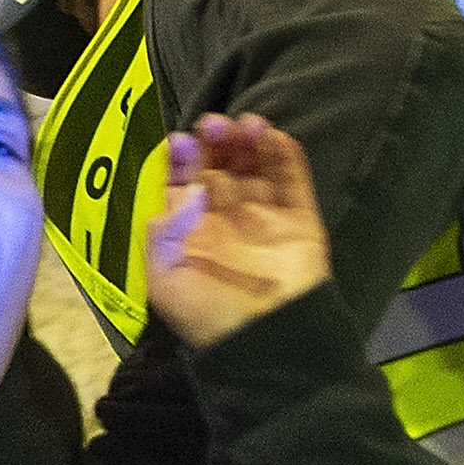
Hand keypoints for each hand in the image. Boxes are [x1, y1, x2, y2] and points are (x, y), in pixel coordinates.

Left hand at [140, 110, 329, 347]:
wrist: (269, 340)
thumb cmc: (211, 313)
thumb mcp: (167, 279)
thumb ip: (164, 231)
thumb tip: (180, 185)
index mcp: (190, 235)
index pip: (182, 184)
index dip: (181, 160)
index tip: (180, 141)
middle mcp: (226, 223)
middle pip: (219, 169)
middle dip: (215, 143)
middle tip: (215, 125)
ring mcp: (264, 221)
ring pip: (255, 170)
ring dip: (249, 143)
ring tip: (247, 124)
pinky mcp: (299, 223)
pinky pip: (293, 183)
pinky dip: (285, 157)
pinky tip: (274, 137)